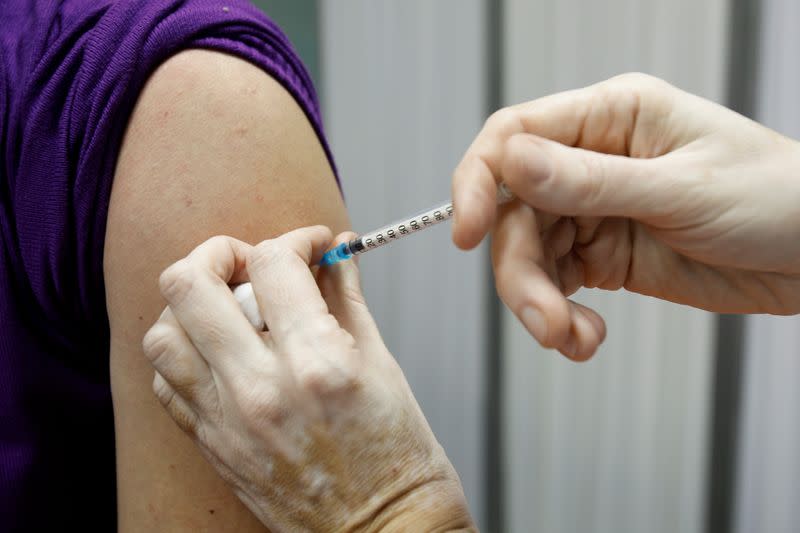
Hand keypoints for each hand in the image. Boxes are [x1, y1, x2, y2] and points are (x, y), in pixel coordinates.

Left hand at [142, 228, 473, 531]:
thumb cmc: (397, 459)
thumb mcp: (384, 365)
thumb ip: (347, 299)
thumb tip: (336, 256)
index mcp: (317, 363)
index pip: (275, 262)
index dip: (297, 238)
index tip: (313, 244)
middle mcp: (261, 389)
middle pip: (190, 283)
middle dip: (221, 252)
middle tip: (250, 260)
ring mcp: (227, 420)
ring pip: (162, 331)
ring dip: (193, 305)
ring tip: (230, 308)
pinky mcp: (212, 444)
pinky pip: (165, 381)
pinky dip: (185, 352)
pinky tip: (220, 352)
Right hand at [452, 72, 799, 360]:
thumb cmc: (777, 197)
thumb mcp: (681, 190)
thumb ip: (590, 180)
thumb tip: (510, 163)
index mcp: (610, 119)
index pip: (514, 136)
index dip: (478, 182)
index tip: (465, 230)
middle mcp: (592, 161)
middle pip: (516, 212)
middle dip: (520, 272)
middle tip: (544, 319)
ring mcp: (595, 211)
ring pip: (530, 256)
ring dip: (540, 304)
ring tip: (569, 338)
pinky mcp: (603, 256)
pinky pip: (557, 286)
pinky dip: (562, 318)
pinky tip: (586, 338)